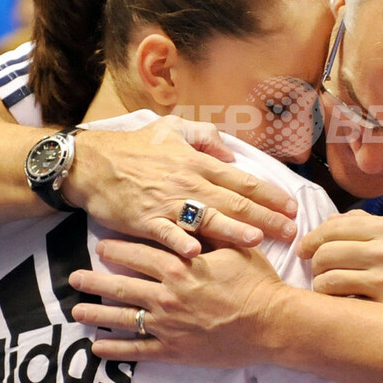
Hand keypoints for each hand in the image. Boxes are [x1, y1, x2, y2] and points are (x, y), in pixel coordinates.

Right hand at [62, 115, 298, 256]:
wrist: (91, 162)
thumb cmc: (135, 147)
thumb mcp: (173, 130)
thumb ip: (205, 137)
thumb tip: (230, 154)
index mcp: (197, 163)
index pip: (242, 180)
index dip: (270, 194)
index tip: (291, 206)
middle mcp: (188, 183)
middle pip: (233, 202)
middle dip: (265, 217)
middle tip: (290, 230)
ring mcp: (166, 203)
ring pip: (206, 218)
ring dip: (233, 230)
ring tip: (257, 239)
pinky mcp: (144, 220)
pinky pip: (165, 233)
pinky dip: (180, 242)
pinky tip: (196, 253)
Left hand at [70, 238, 284, 364]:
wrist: (272, 323)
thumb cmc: (257, 282)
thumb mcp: (236, 248)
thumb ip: (211, 232)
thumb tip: (194, 215)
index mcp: (181, 267)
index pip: (140, 255)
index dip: (119, 250)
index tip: (102, 246)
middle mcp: (167, 296)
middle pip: (123, 286)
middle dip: (96, 280)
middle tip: (75, 276)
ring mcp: (168, 326)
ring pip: (123, 319)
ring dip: (97, 314)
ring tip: (76, 311)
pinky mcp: (175, 351)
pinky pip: (138, 351)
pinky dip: (116, 350)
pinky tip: (97, 349)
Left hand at [297, 211, 382, 307]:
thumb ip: (366, 226)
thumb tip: (330, 219)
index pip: (335, 225)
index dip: (313, 238)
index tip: (304, 250)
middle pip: (326, 249)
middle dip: (314, 262)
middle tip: (318, 273)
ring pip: (326, 272)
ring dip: (319, 283)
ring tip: (328, 290)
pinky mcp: (382, 299)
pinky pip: (336, 294)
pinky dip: (328, 299)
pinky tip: (338, 303)